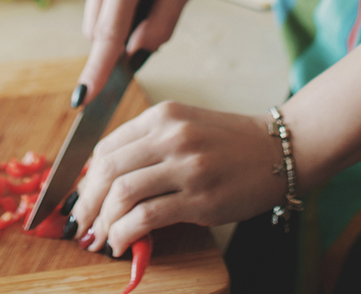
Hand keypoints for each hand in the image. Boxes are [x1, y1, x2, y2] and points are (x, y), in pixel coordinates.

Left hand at [69, 101, 285, 255]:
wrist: (280, 152)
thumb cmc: (231, 144)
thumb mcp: (186, 128)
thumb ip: (148, 147)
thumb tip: (105, 185)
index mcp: (162, 116)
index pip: (105, 148)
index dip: (85, 180)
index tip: (81, 201)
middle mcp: (171, 136)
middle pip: (106, 171)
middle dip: (85, 204)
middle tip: (80, 226)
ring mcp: (187, 166)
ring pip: (122, 194)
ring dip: (104, 222)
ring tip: (101, 239)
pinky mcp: (200, 198)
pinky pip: (147, 217)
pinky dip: (126, 234)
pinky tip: (123, 244)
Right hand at [78, 0, 218, 102]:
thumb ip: (162, 21)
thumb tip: (137, 51)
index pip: (107, 36)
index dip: (96, 71)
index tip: (83, 99)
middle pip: (99, 31)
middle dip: (120, 42)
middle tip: (161, 16)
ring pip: (99, 19)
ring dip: (122, 24)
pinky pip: (104, 2)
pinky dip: (121, 9)